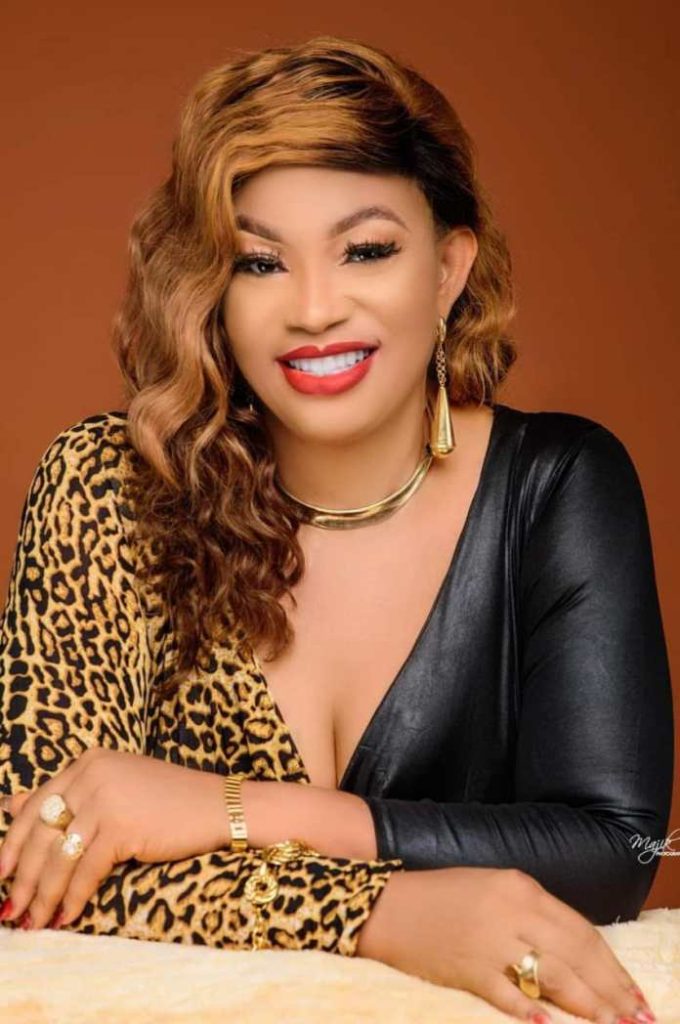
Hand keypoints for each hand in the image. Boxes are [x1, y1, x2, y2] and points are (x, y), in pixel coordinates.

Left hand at [0, 747, 230, 930]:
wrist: (217, 806)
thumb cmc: (168, 800)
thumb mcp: (113, 787)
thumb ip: (67, 794)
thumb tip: (10, 804)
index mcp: (88, 761)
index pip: (35, 806)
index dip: (13, 845)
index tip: (0, 875)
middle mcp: (93, 773)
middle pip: (42, 834)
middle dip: (24, 877)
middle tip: (10, 910)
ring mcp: (107, 798)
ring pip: (60, 857)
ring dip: (43, 895)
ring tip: (34, 921)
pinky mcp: (122, 826)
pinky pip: (86, 871)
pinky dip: (73, 898)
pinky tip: (67, 917)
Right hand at [357, 866, 653, 1023]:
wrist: (388, 906)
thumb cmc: (443, 896)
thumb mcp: (494, 887)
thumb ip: (534, 913)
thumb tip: (576, 954)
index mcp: (520, 886)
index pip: (581, 930)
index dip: (610, 965)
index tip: (630, 991)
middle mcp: (510, 911)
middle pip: (575, 955)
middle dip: (609, 990)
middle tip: (632, 1017)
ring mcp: (489, 942)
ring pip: (552, 976)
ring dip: (586, 1005)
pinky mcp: (468, 970)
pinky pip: (509, 996)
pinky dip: (533, 1013)